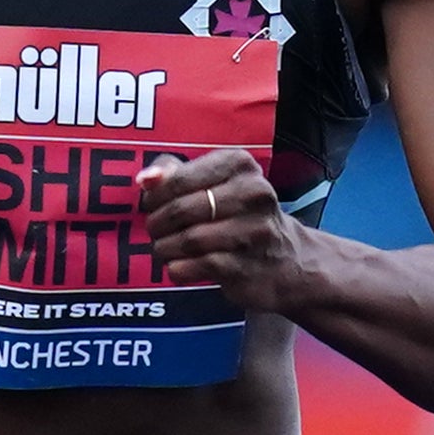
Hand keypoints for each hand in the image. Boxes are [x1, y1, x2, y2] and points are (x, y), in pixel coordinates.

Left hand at [136, 147, 303, 310]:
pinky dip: (178, 268)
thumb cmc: (240, 216)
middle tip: (155, 231)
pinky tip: (179, 266)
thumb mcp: (214, 183)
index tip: (151, 205)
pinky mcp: (248, 266)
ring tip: (163, 249)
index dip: (155, 196)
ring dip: (165, 248)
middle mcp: (253, 193)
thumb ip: (175, 174)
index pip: (179, 178)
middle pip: (181, 209)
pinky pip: (197, 266)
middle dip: (158, 223)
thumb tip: (145, 179)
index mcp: (240, 165)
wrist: (288, 261)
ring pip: (188, 240)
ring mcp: (254, 231)